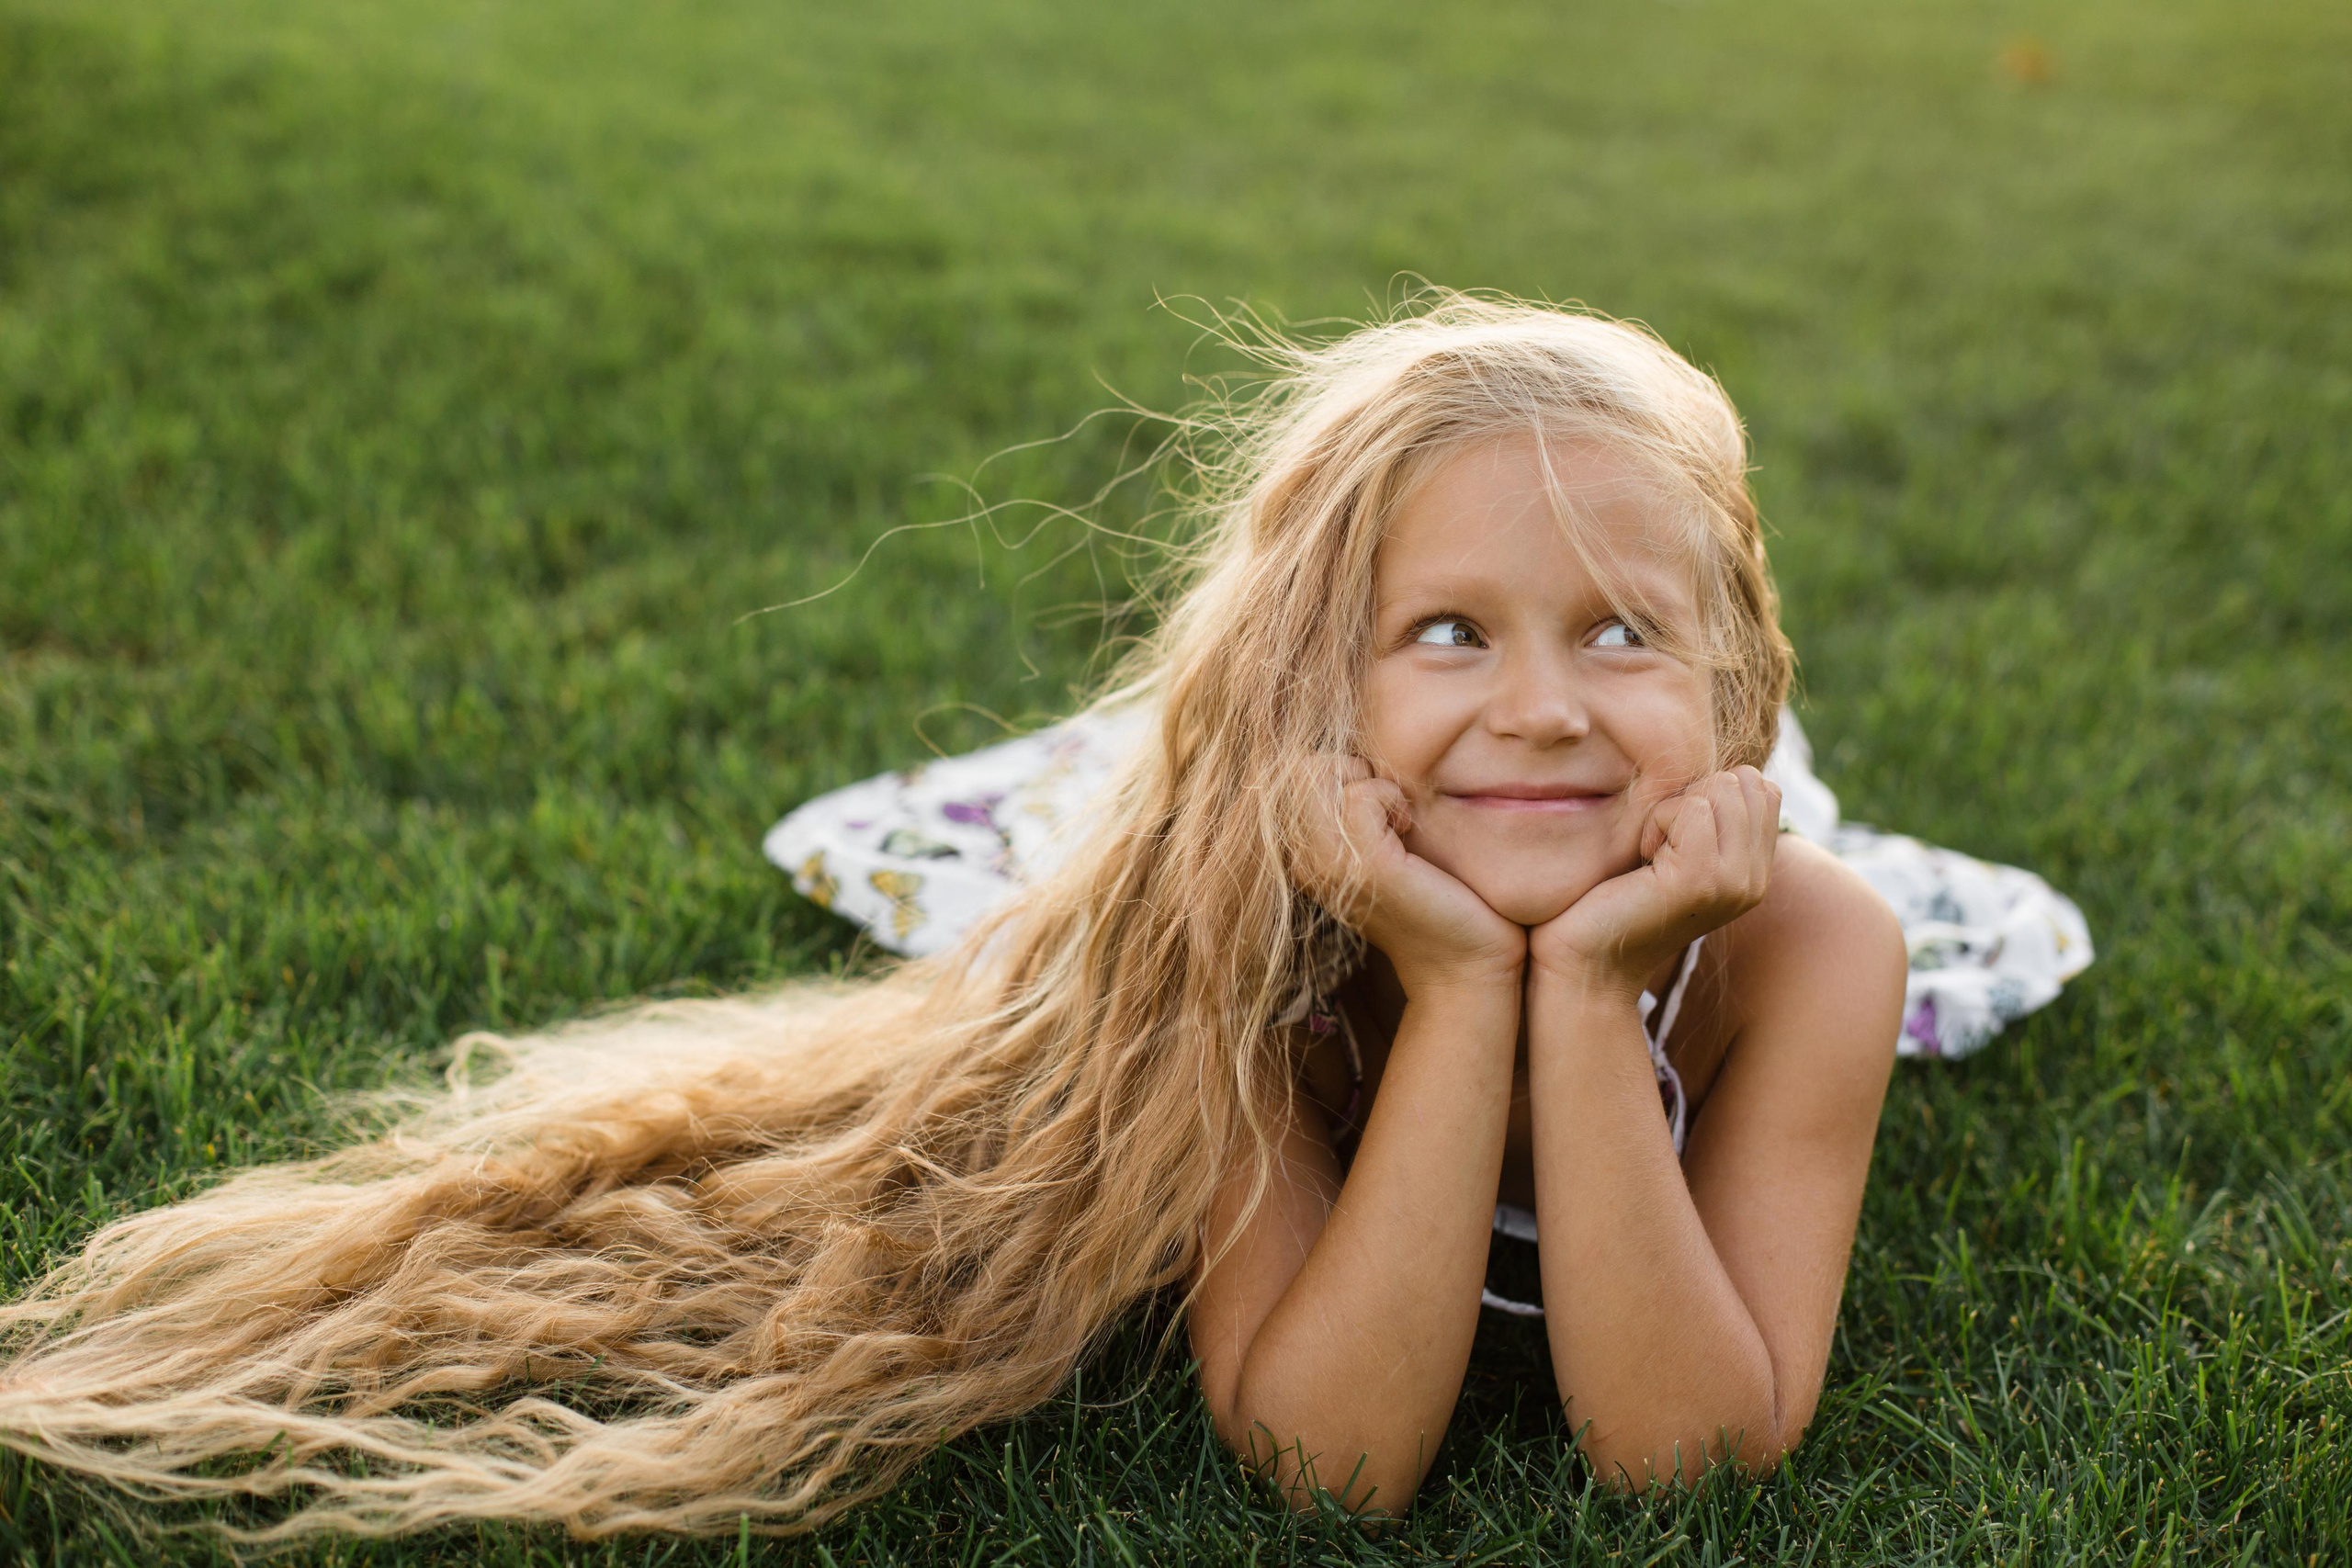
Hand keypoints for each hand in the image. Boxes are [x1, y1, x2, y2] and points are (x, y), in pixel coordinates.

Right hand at [1294, 757, 1525, 996]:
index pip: (1286, 773)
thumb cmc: (1434, 896)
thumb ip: (1354, 806)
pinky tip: (1409, 824)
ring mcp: (1329, 866)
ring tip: (1397, 812)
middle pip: (1296, 768)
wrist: (1465, 963)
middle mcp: (1303, 860)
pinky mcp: (1365, 869)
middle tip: (1386, 798)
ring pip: (1318, 776)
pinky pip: (1360, 797)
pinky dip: (1389, 795)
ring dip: (1368, 779)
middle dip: (1346, 765)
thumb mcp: (1383, 843)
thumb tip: (1356, 752)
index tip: (1372, 795)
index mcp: (1301, 853)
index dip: (1331, 764)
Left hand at [1527, 766, 1780, 997]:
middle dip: (1689, 797)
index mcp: (1754, 871)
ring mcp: (1734, 882)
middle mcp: (1755, 880)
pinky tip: (1640, 861)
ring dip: (1669, 810)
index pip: (1760, 785)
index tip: (1670, 835)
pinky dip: (1654, 822)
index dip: (1706, 792)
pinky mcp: (1702, 881)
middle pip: (1742, 780)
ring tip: (1648, 856)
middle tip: (1656, 846)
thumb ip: (1708, 816)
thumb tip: (1730, 770)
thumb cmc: (1613, 899)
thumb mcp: (1672, 850)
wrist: (1583, 963)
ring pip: (1719, 789)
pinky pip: (1691, 808)